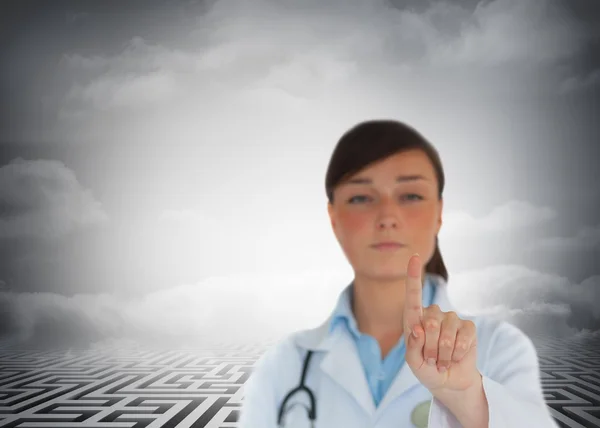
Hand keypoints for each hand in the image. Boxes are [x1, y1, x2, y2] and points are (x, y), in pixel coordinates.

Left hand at [403, 254, 478, 391]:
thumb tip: (419, 328)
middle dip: (430, 348)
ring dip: (444, 354)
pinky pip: (463, 337)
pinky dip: (458, 352)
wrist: (449, 381)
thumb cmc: (427, 369)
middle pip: (430, 323)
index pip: (413, 296)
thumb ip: (412, 347)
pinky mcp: (468, 327)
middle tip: (431, 359)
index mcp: (415, 319)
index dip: (413, 276)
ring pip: (446, 333)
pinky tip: (456, 357)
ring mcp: (452, 319)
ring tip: (442, 361)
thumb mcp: (414, 362)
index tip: (414, 257)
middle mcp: (433, 314)